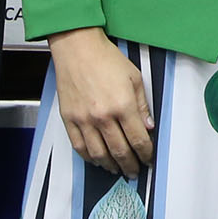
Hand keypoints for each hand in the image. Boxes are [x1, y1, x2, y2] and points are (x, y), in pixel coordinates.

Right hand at [47, 27, 153, 177]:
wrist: (77, 47)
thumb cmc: (105, 58)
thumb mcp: (134, 77)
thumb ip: (142, 105)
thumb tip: (148, 126)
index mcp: (123, 105)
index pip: (138, 140)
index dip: (145, 154)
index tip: (148, 159)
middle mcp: (103, 116)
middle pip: (120, 151)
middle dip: (130, 165)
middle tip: (134, 171)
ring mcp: (84, 120)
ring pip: (99, 154)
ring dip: (111, 165)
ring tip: (117, 169)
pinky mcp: (69, 119)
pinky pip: (79, 147)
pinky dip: (90, 157)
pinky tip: (97, 160)